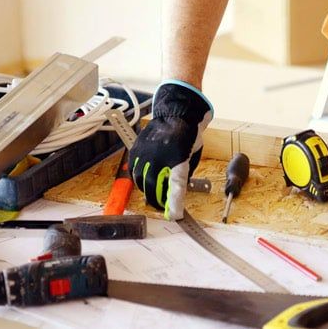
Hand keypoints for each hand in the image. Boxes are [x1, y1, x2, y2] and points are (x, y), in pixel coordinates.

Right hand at [129, 81, 212, 219]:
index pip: (176, 186)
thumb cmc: (189, 135)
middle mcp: (159, 157)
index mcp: (178, 158)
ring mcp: (145, 154)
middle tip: (165, 207)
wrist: (175, 113)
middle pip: (154, 188)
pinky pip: (134, 172)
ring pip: (141, 182)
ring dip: (148, 192)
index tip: (175, 215)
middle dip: (160, 201)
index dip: (174, 203)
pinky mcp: (136, 152)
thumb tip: (176, 191)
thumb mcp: (193, 155)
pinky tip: (146, 183)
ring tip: (155, 196)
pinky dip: (140, 180)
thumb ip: (185, 173)